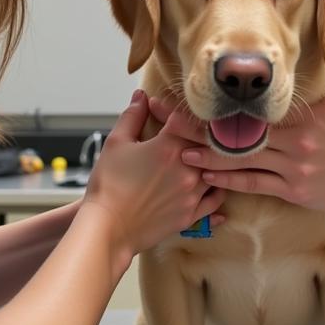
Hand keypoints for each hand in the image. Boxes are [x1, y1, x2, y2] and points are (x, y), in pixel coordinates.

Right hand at [81, 91, 224, 256]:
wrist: (107, 228)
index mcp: (169, 147)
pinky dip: (218, 190)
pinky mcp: (191, 214)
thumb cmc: (108, 185)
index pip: (185, 119)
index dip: (174, 111)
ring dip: (214, 162)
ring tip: (210, 156)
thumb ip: (132, 116)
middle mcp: (187, 169)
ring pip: (218, 171)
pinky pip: (216, 200)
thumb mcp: (116, 143)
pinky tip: (215, 184)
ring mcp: (192, 193)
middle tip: (195, 131)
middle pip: (208, 144)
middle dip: (200, 135)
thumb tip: (141, 96)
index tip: (162, 110)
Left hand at [153, 93, 324, 216]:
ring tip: (177, 151)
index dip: (219, 99)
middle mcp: (295, 136)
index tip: (191, 91)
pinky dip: (227, 180)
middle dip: (200, 125)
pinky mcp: (292, 189)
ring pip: (241, 158)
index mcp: (303, 112)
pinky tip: (206, 175)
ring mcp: (292, 165)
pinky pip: (253, 183)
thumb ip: (310, 90)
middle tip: (169, 119)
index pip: (253, 103)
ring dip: (206, 155)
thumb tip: (289, 69)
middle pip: (239, 129)